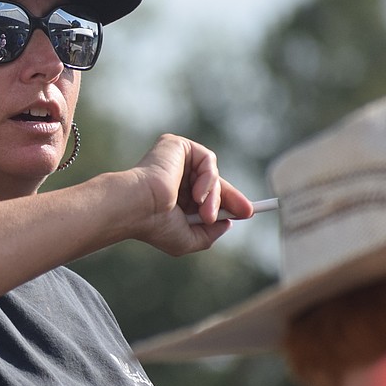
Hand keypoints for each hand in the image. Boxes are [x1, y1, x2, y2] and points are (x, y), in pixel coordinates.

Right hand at [130, 134, 253, 255]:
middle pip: (213, 182)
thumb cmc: (155, 226)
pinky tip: (197, 195)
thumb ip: (208, 234)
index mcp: (171, 196)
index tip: (246, 213)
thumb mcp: (187, 239)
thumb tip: (227, 223)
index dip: (227, 203)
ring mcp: (174, 160)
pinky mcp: (176, 145)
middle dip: (231, 198)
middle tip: (247, 212)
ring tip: (206, 215)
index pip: (204, 195)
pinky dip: (209, 179)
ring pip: (212, 175)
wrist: (137, 207)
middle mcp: (173, 175)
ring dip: (216, 198)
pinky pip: (207, 160)